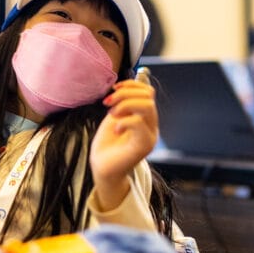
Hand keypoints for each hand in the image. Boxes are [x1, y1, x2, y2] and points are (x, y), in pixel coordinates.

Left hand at [89, 76, 157, 209]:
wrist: (102, 167)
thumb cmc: (107, 144)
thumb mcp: (114, 117)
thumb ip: (122, 103)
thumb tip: (124, 87)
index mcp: (145, 117)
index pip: (148, 92)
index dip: (131, 85)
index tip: (113, 89)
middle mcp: (152, 125)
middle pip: (148, 97)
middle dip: (125, 94)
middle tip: (108, 103)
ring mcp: (150, 135)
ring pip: (147, 107)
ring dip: (124, 105)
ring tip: (112, 115)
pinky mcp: (144, 146)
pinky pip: (139, 123)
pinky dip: (124, 121)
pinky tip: (115, 129)